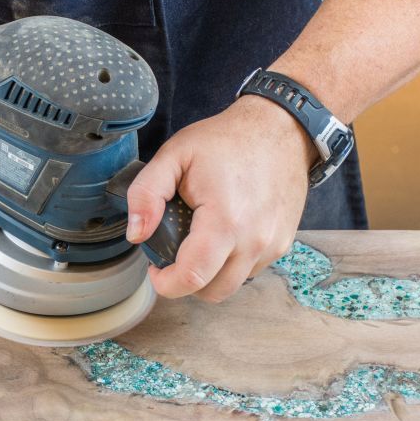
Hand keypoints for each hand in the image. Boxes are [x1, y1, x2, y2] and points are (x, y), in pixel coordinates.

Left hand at [126, 95, 316, 301]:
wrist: (279, 128)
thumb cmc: (226, 140)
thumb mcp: (174, 155)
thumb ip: (146, 194)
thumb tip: (137, 235)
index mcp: (225, 221)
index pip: (191, 278)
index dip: (165, 284)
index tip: (156, 268)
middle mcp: (254, 240)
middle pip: (212, 292)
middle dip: (185, 282)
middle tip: (173, 254)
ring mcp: (272, 244)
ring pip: (232, 284)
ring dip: (210, 274)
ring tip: (199, 240)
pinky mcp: (282, 244)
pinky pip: (249, 270)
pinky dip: (231, 263)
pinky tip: (223, 233)